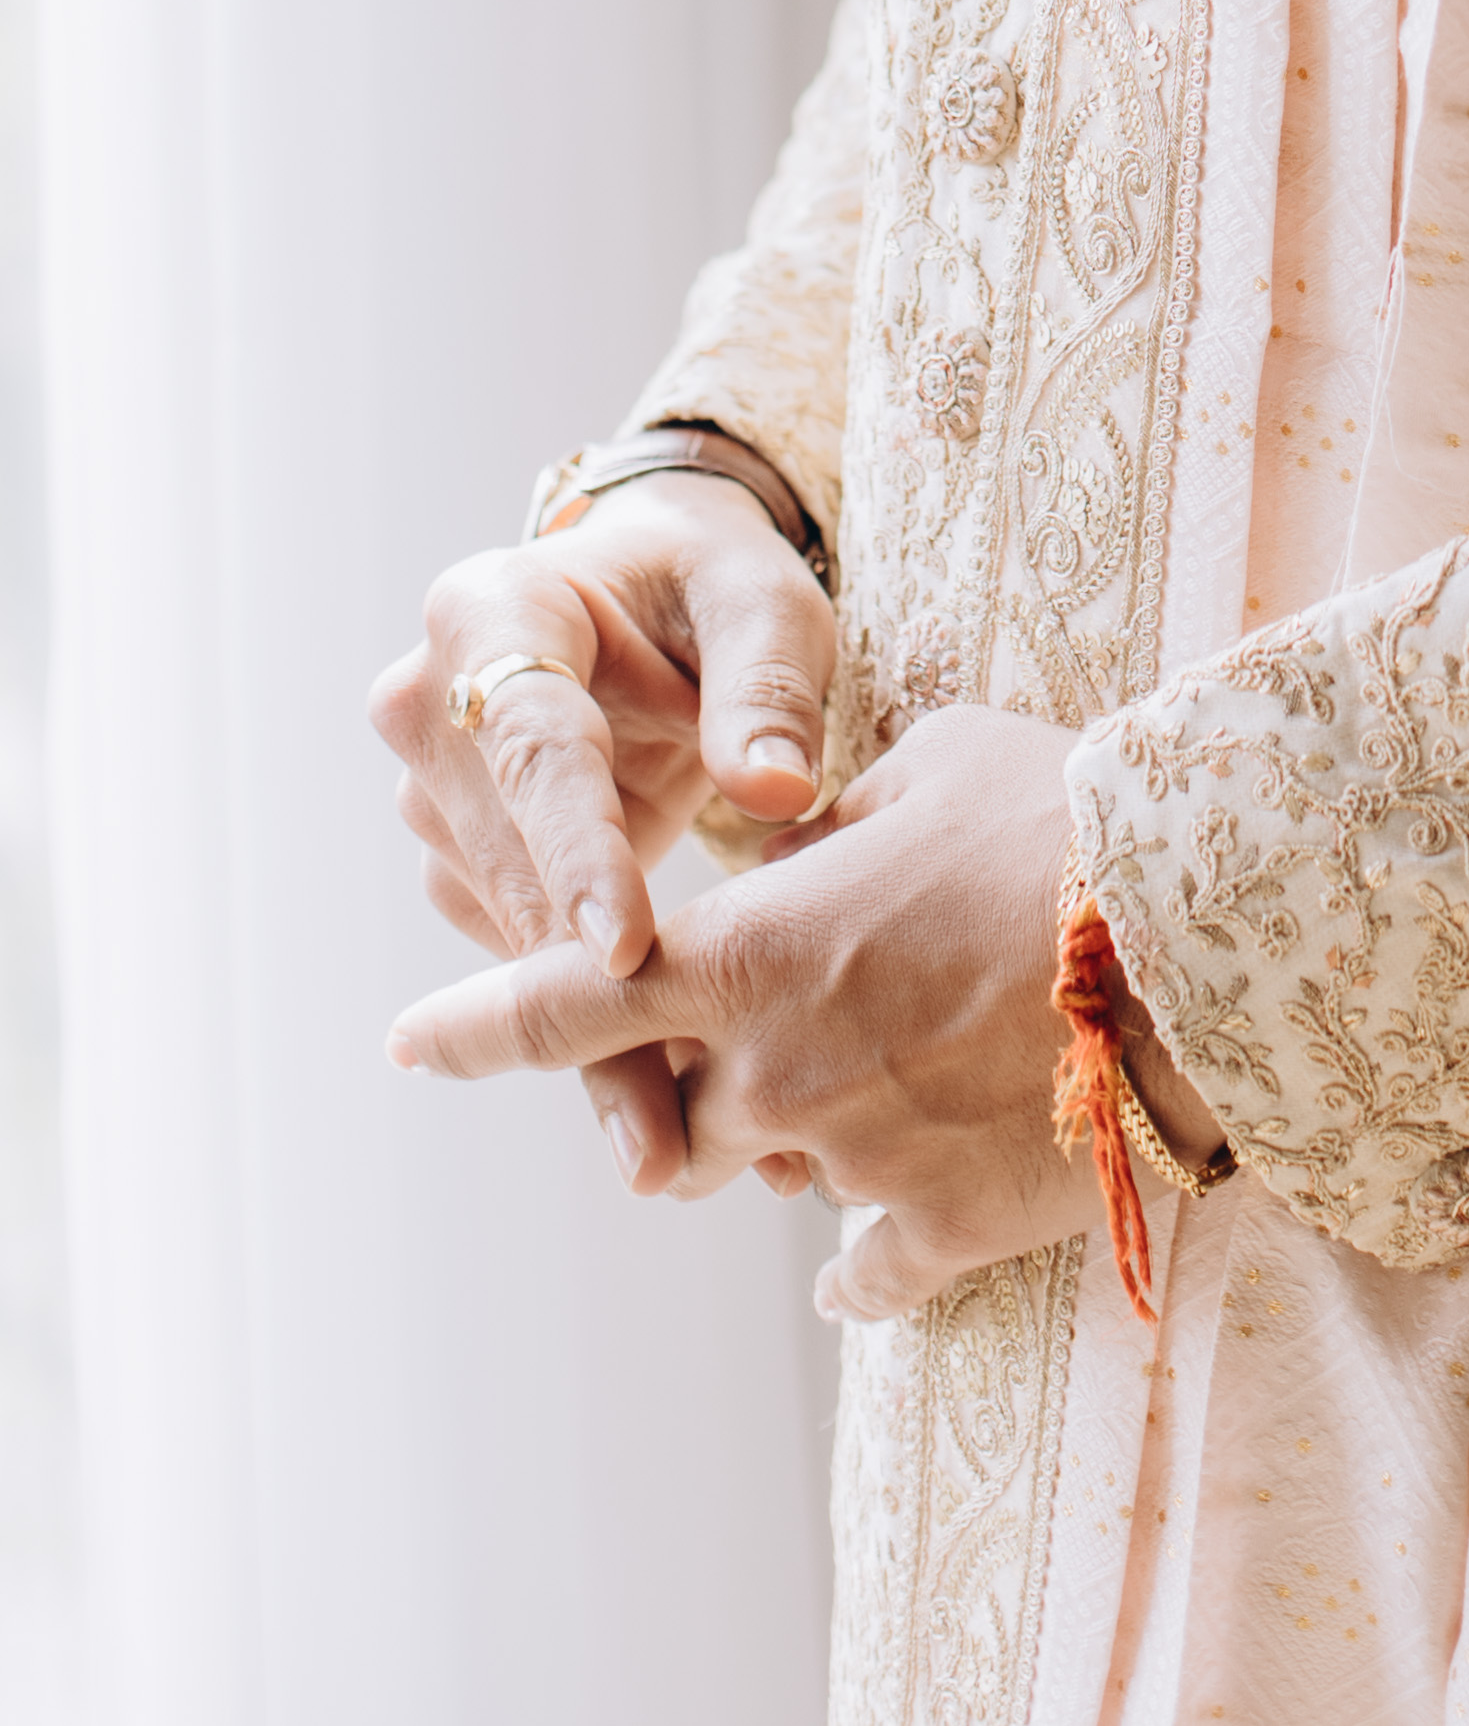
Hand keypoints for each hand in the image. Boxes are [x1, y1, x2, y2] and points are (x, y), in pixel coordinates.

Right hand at [370, 470, 833, 1178]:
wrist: (652, 592)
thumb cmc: (708, 585)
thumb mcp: (760, 598)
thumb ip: (767, 681)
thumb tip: (779, 790)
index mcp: (491, 610)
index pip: (535, 746)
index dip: (579, 853)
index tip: (623, 953)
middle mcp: (430, 706)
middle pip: (514, 868)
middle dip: (587, 1000)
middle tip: (659, 1139)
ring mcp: (434, 795)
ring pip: (511, 937)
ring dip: (590, 1040)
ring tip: (676, 1144)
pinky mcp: (460, 865)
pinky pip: (522, 957)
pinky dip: (589, 1021)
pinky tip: (659, 1096)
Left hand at [385, 703, 1224, 1320]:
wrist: (1192, 935)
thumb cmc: (1055, 819)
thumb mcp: (929, 761)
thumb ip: (832, 813)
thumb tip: (800, 840)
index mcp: (748, 957)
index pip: (564, 1006)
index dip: (474, 1030)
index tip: (409, 1046)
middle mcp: (774, 1072)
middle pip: (664, 1117)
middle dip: (680, 1088)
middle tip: (746, 1040)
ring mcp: (851, 1162)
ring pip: (767, 1178)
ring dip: (783, 1144)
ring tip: (850, 1100)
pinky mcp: (941, 1227)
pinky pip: (866, 1277)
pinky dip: (857, 1269)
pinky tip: (863, 1263)